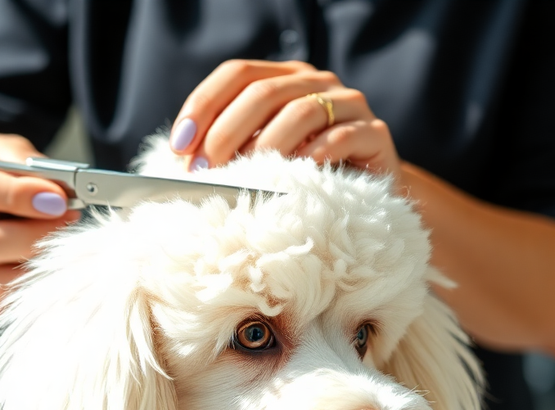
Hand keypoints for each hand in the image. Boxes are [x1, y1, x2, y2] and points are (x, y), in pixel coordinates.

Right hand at [0, 134, 81, 325]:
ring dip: (25, 272)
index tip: (58, 201)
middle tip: (63, 228)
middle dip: (29, 239)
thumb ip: (26, 166)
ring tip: (51, 254)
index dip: (19, 196)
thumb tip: (58, 193)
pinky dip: (13, 298)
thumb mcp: (3, 153)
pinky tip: (32, 276)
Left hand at [169, 60, 399, 178]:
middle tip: (205, 171)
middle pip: (264, 92)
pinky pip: (341, 137)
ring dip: (266, 147)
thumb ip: (231, 147)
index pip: (237, 73)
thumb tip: (184, 160)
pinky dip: (313, 156)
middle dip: (226, 133)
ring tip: (245, 178)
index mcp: (283, 77)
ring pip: (301, 111)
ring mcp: (348, 104)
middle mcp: (316, 82)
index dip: (204, 104)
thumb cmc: (304, 174)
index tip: (180, 146)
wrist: (369, 191)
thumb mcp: (262, 154)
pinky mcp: (374, 133)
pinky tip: (294, 178)